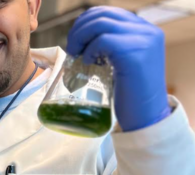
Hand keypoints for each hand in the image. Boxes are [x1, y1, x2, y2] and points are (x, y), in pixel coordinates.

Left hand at [66, 6, 171, 131]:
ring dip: (80, 38)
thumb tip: (80, 41)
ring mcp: (143, 40)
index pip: (108, 13)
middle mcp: (147, 31)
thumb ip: (110, 48)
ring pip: (101, 23)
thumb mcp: (122, 64)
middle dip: (79, 29)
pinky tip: (88, 63)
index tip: (75, 41)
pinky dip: (90, 50)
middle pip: (102, 14)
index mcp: (144, 30)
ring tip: (75, 56)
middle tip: (71, 49)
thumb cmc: (130, 96)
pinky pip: (104, 41)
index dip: (86, 23)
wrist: (146, 118)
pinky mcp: (135, 53)